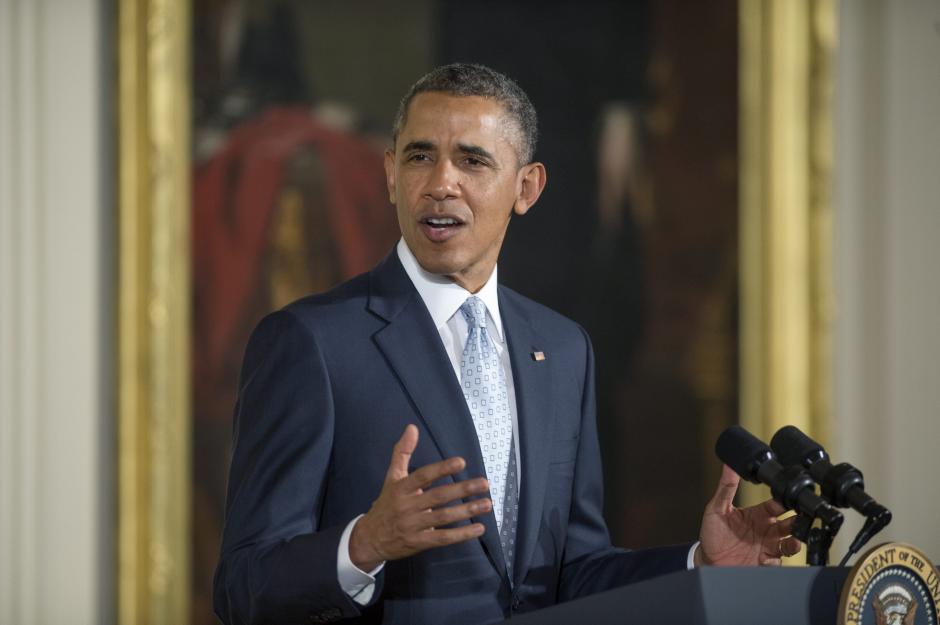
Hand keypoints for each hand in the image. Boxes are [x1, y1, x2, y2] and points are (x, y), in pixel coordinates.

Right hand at [349, 424, 490, 570]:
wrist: (371, 538)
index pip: (423, 476)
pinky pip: (443, 538)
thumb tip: (412, 427)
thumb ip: (402, 452)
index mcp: (401, 488)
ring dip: (467, 510)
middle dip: (462, 489)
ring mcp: (413, 525)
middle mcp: (407, 506)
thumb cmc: (387, 504)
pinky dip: (462, 534)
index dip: (442, 469)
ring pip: (443, 517)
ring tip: (486, 503)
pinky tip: (479, 528)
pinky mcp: (418, 542)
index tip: (461, 462)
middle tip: (484, 483)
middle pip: (438, 497)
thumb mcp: (391, 477)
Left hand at [695, 464, 801, 566]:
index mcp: (758, 514)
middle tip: (801, 519)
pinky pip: (778, 562)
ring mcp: (768, 546)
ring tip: (793, 542)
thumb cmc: (713, 533)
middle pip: (790, 523)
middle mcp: (767, 529)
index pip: (777, 504)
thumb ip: (726, 487)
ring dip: (794, 542)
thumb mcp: (717, 508)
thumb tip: (729, 465)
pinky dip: (776, 560)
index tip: (789, 496)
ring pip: (790, 543)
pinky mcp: (766, 562)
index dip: (785, 500)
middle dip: (798, 520)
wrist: (709, 560)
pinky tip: (768, 559)